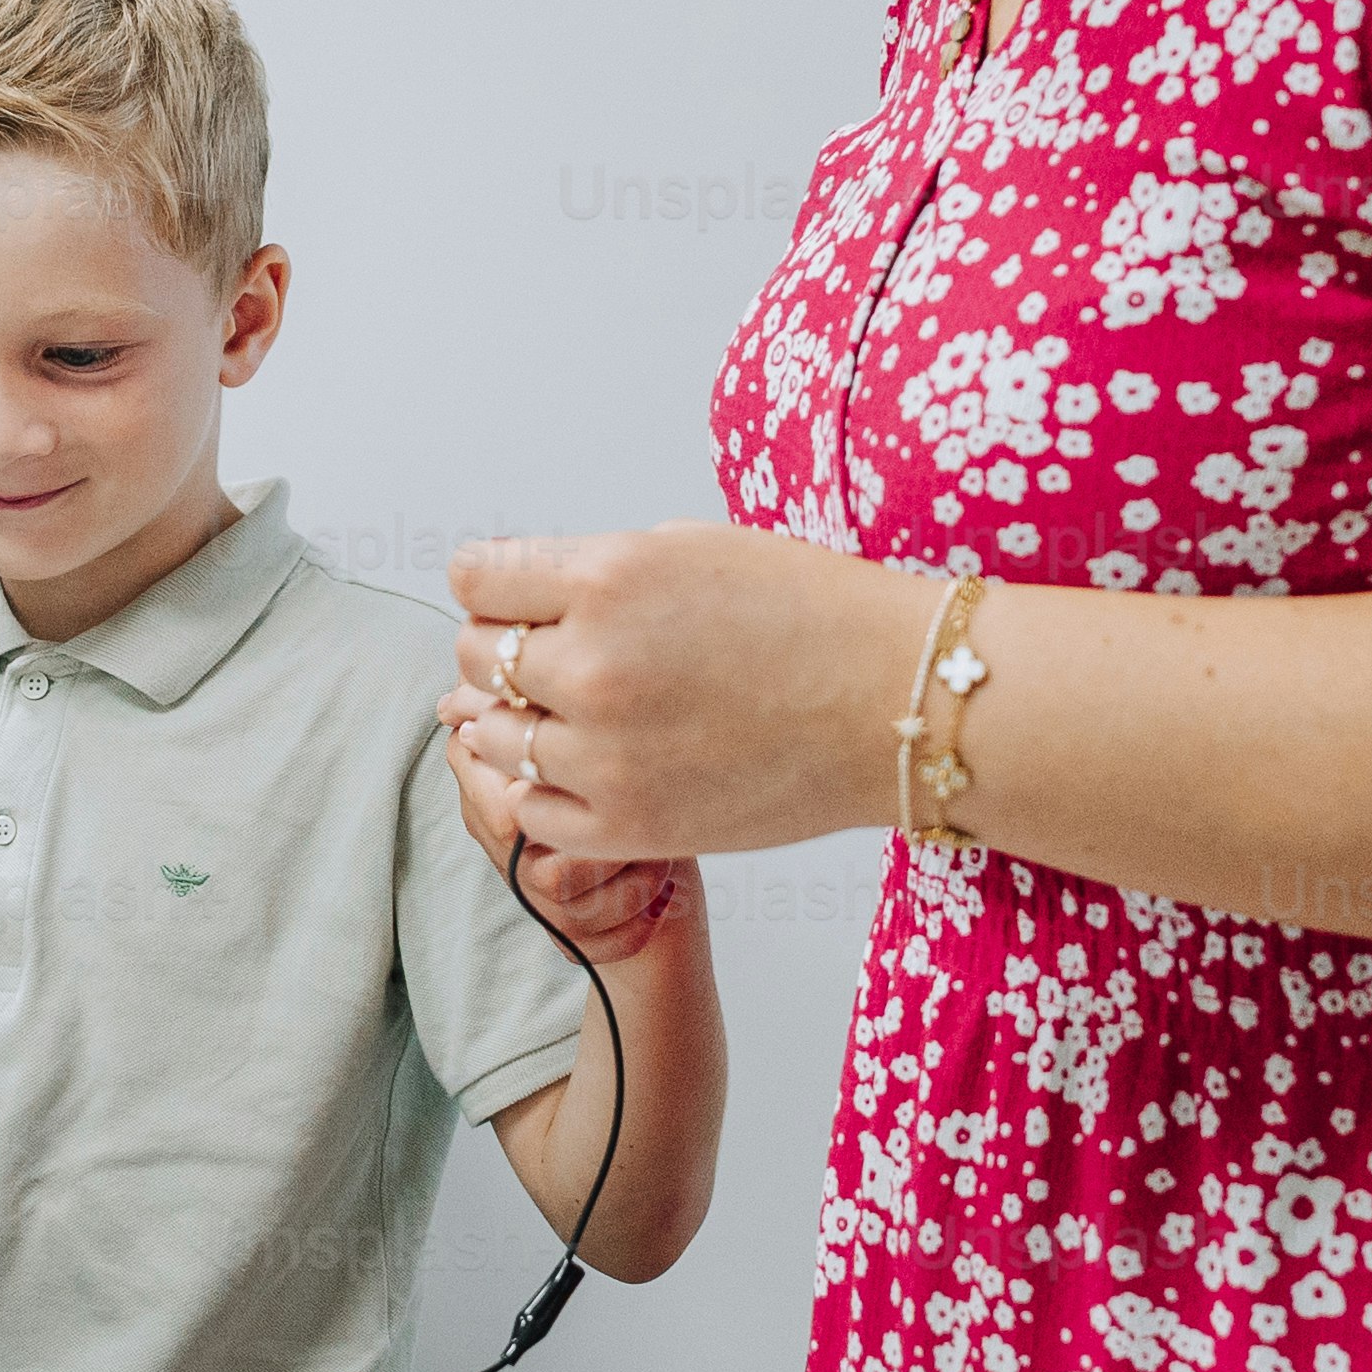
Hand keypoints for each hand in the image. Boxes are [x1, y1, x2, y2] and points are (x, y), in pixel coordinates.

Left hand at [444, 522, 931, 866]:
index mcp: (607, 578)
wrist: (896, 703)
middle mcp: (592, 665)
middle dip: (506, 650)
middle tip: (557, 656)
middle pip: (476, 656)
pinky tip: (588, 766)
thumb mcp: (690, 546)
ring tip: (578, 713)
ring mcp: (604, 754)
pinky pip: (529, 809)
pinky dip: (545, 788)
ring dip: (523, 720)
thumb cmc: (808, 614)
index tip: (516, 599)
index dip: (493, 586)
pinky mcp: (626, 826)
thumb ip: (590, 569)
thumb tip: (514, 592)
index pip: (475, 579)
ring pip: (494, 736)